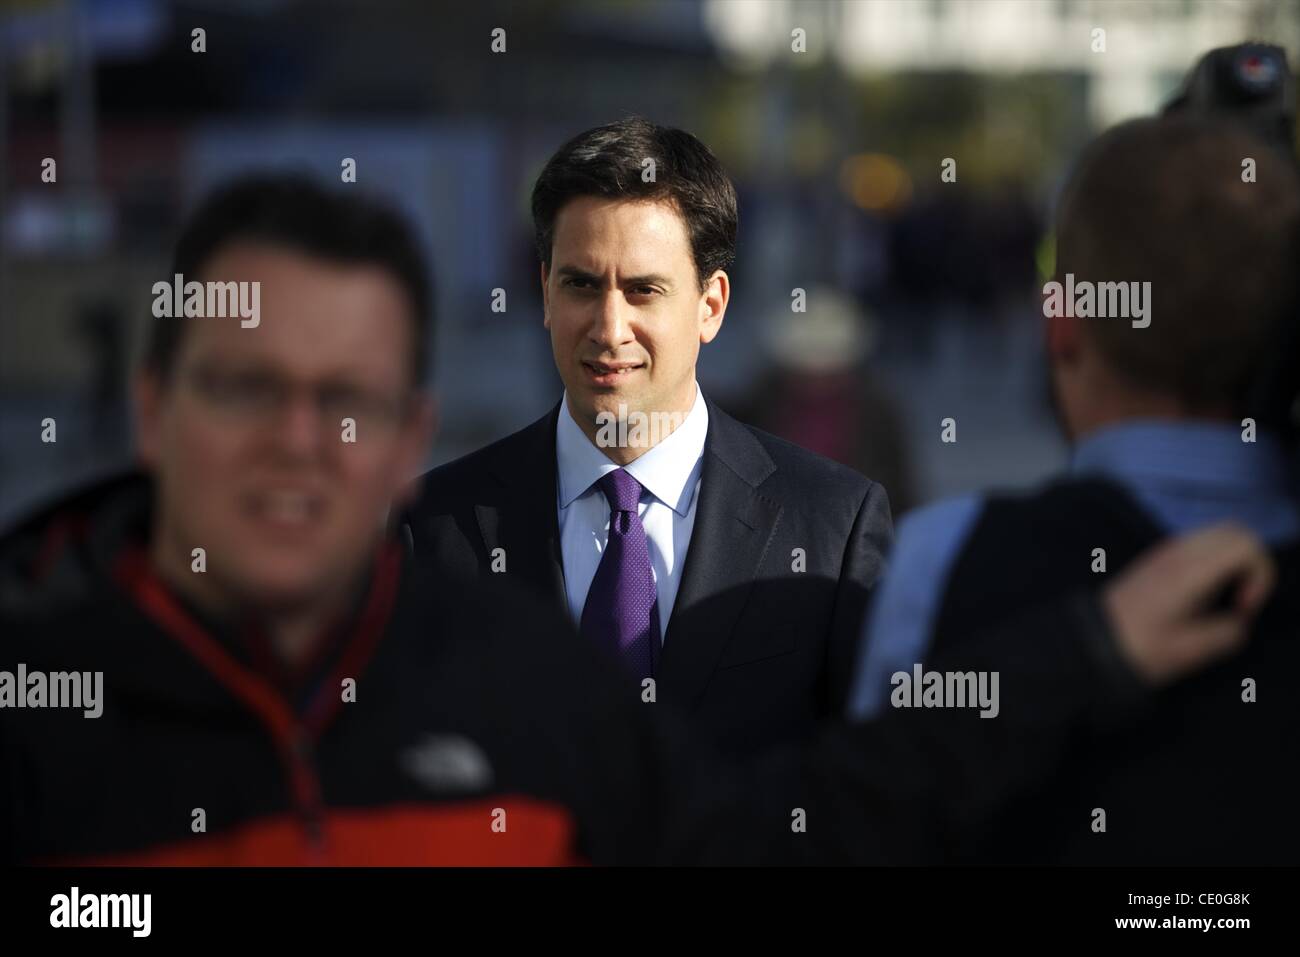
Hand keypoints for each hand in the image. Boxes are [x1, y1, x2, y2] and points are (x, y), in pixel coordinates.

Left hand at [1103, 523, 1275, 683]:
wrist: (1092, 642)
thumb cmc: (1140, 647)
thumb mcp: (1192, 651)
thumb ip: (1229, 632)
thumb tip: (1237, 620)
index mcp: (1190, 568)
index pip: (1247, 544)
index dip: (1260, 575)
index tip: (1243, 608)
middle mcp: (1178, 550)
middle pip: (1236, 530)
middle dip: (1251, 563)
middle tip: (1239, 601)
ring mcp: (1166, 549)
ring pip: (1218, 534)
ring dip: (1233, 561)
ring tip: (1222, 599)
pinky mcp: (1158, 557)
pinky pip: (1199, 544)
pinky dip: (1215, 561)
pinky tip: (1202, 594)